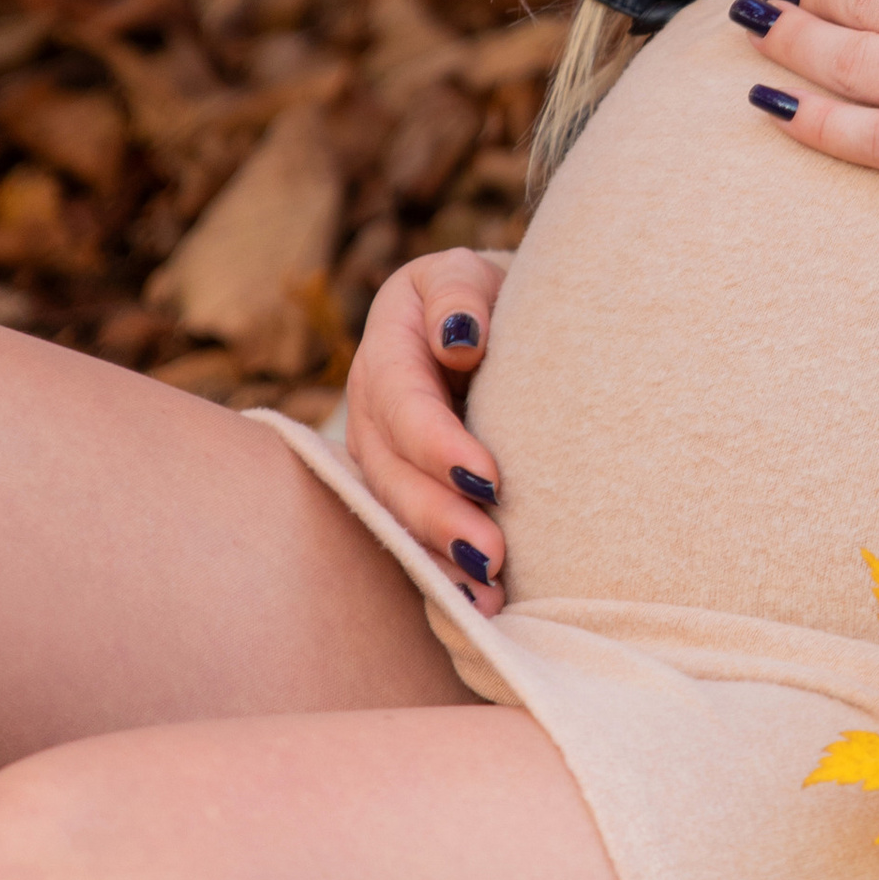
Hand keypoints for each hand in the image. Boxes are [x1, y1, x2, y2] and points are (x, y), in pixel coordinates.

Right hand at [345, 247, 513, 611]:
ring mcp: (381, 448)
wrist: (506, 317)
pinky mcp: (403, 485)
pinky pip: (409, 529)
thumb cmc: (500, 292)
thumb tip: (459, 341)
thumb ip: (461, 296)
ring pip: (393, 508)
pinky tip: (476, 605)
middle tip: (491, 555)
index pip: (401, 398)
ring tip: (484, 597)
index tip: (490, 479)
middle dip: (437, 516)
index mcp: (390, 340)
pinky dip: (440, 569)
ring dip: (435, 556)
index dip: (437, 443)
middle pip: (390, 467)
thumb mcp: (479, 274)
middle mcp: (373, 400)